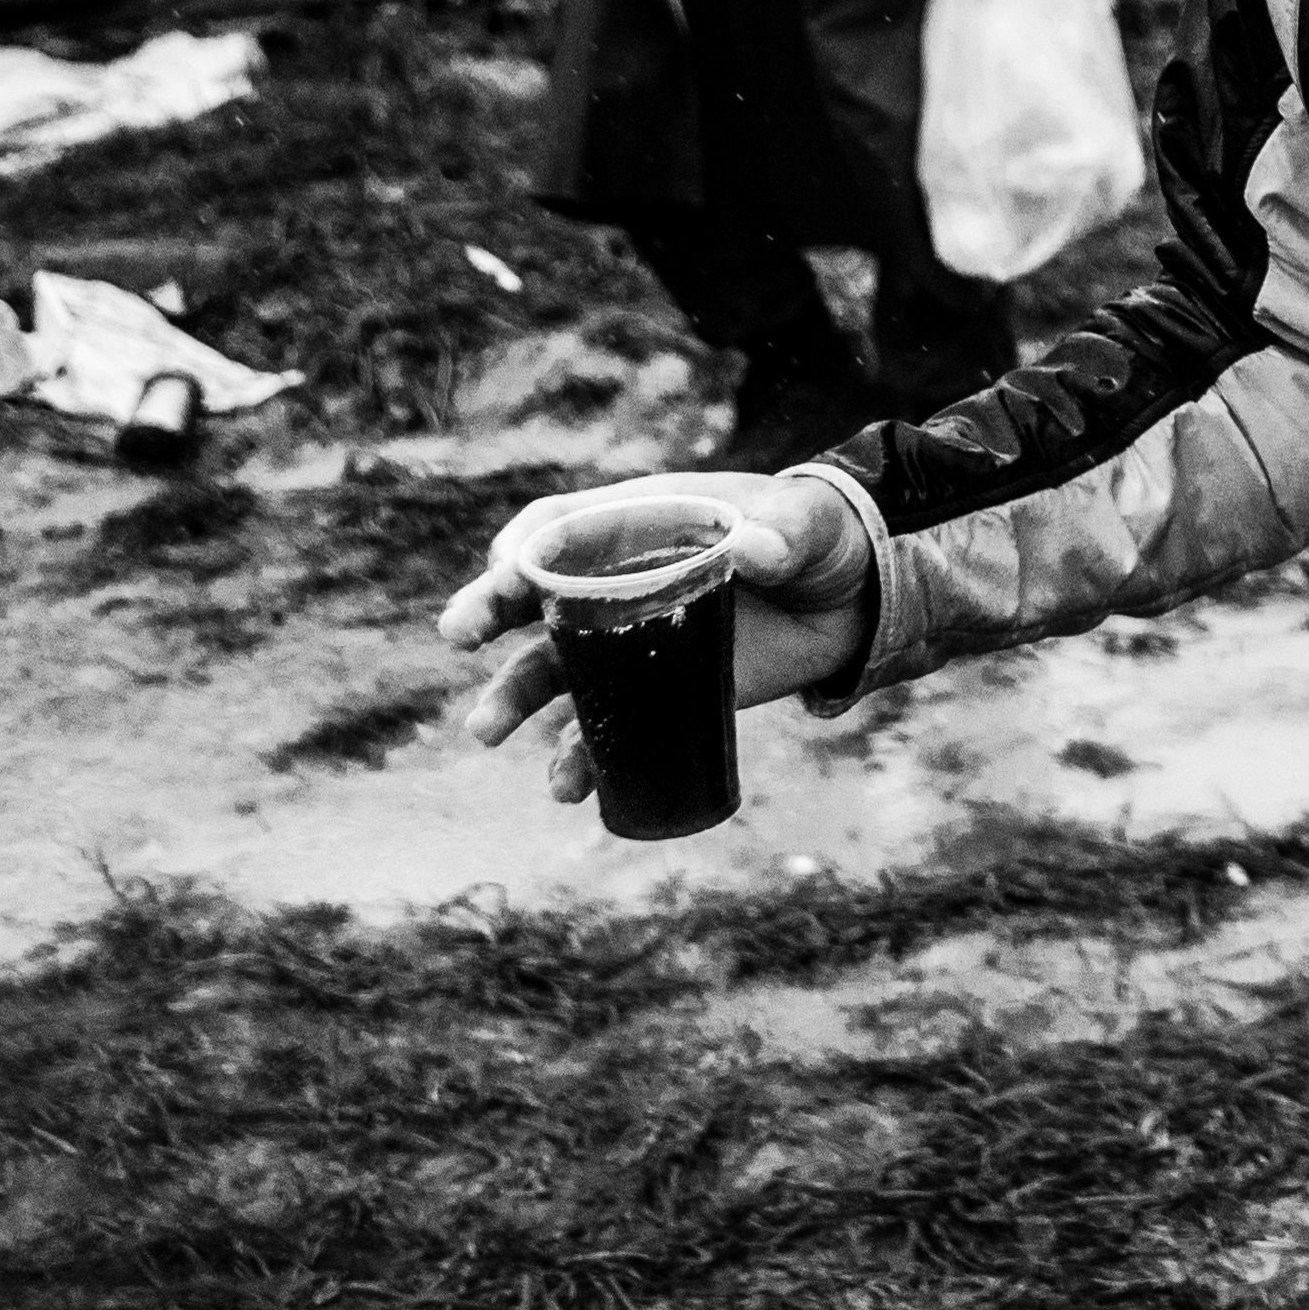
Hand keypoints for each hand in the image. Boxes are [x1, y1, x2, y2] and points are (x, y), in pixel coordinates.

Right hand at [439, 470, 876, 810]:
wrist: (851, 602)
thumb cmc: (820, 540)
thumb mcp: (811, 525)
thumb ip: (786, 533)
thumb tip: (757, 549)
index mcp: (640, 523)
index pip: (562, 526)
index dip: (529, 543)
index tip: (507, 568)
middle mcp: (616, 582)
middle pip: (533, 595)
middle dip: (488, 610)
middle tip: (457, 635)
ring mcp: (629, 641)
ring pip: (551, 670)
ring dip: (511, 698)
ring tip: (484, 729)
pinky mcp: (656, 692)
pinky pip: (602, 728)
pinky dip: (580, 757)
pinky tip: (568, 786)